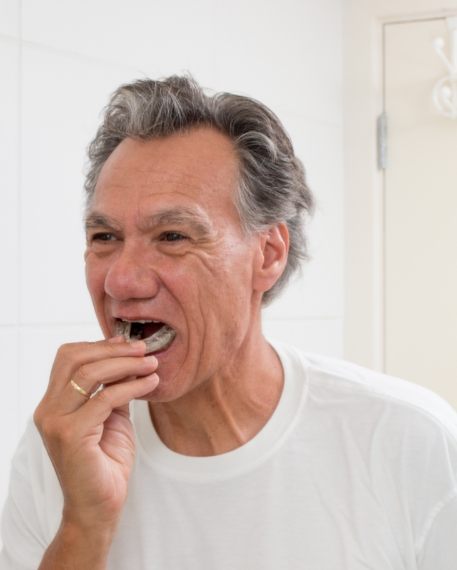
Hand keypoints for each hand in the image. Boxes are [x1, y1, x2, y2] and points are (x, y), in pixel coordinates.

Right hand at [34, 336, 158, 536]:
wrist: (99, 507)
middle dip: (112, 349)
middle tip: (143, 349)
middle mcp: (48, 410)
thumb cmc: (105, 462)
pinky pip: (105, 398)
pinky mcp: (71, 434)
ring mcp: (55, 422)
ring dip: (126, 364)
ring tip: (151, 364)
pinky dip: (132, 386)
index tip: (129, 343)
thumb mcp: (111, 416)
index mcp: (53, 403)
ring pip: (89, 374)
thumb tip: (131, 359)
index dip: (99, 345)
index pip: (67, 357)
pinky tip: (151, 384)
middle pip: (73, 358)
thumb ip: (113, 388)